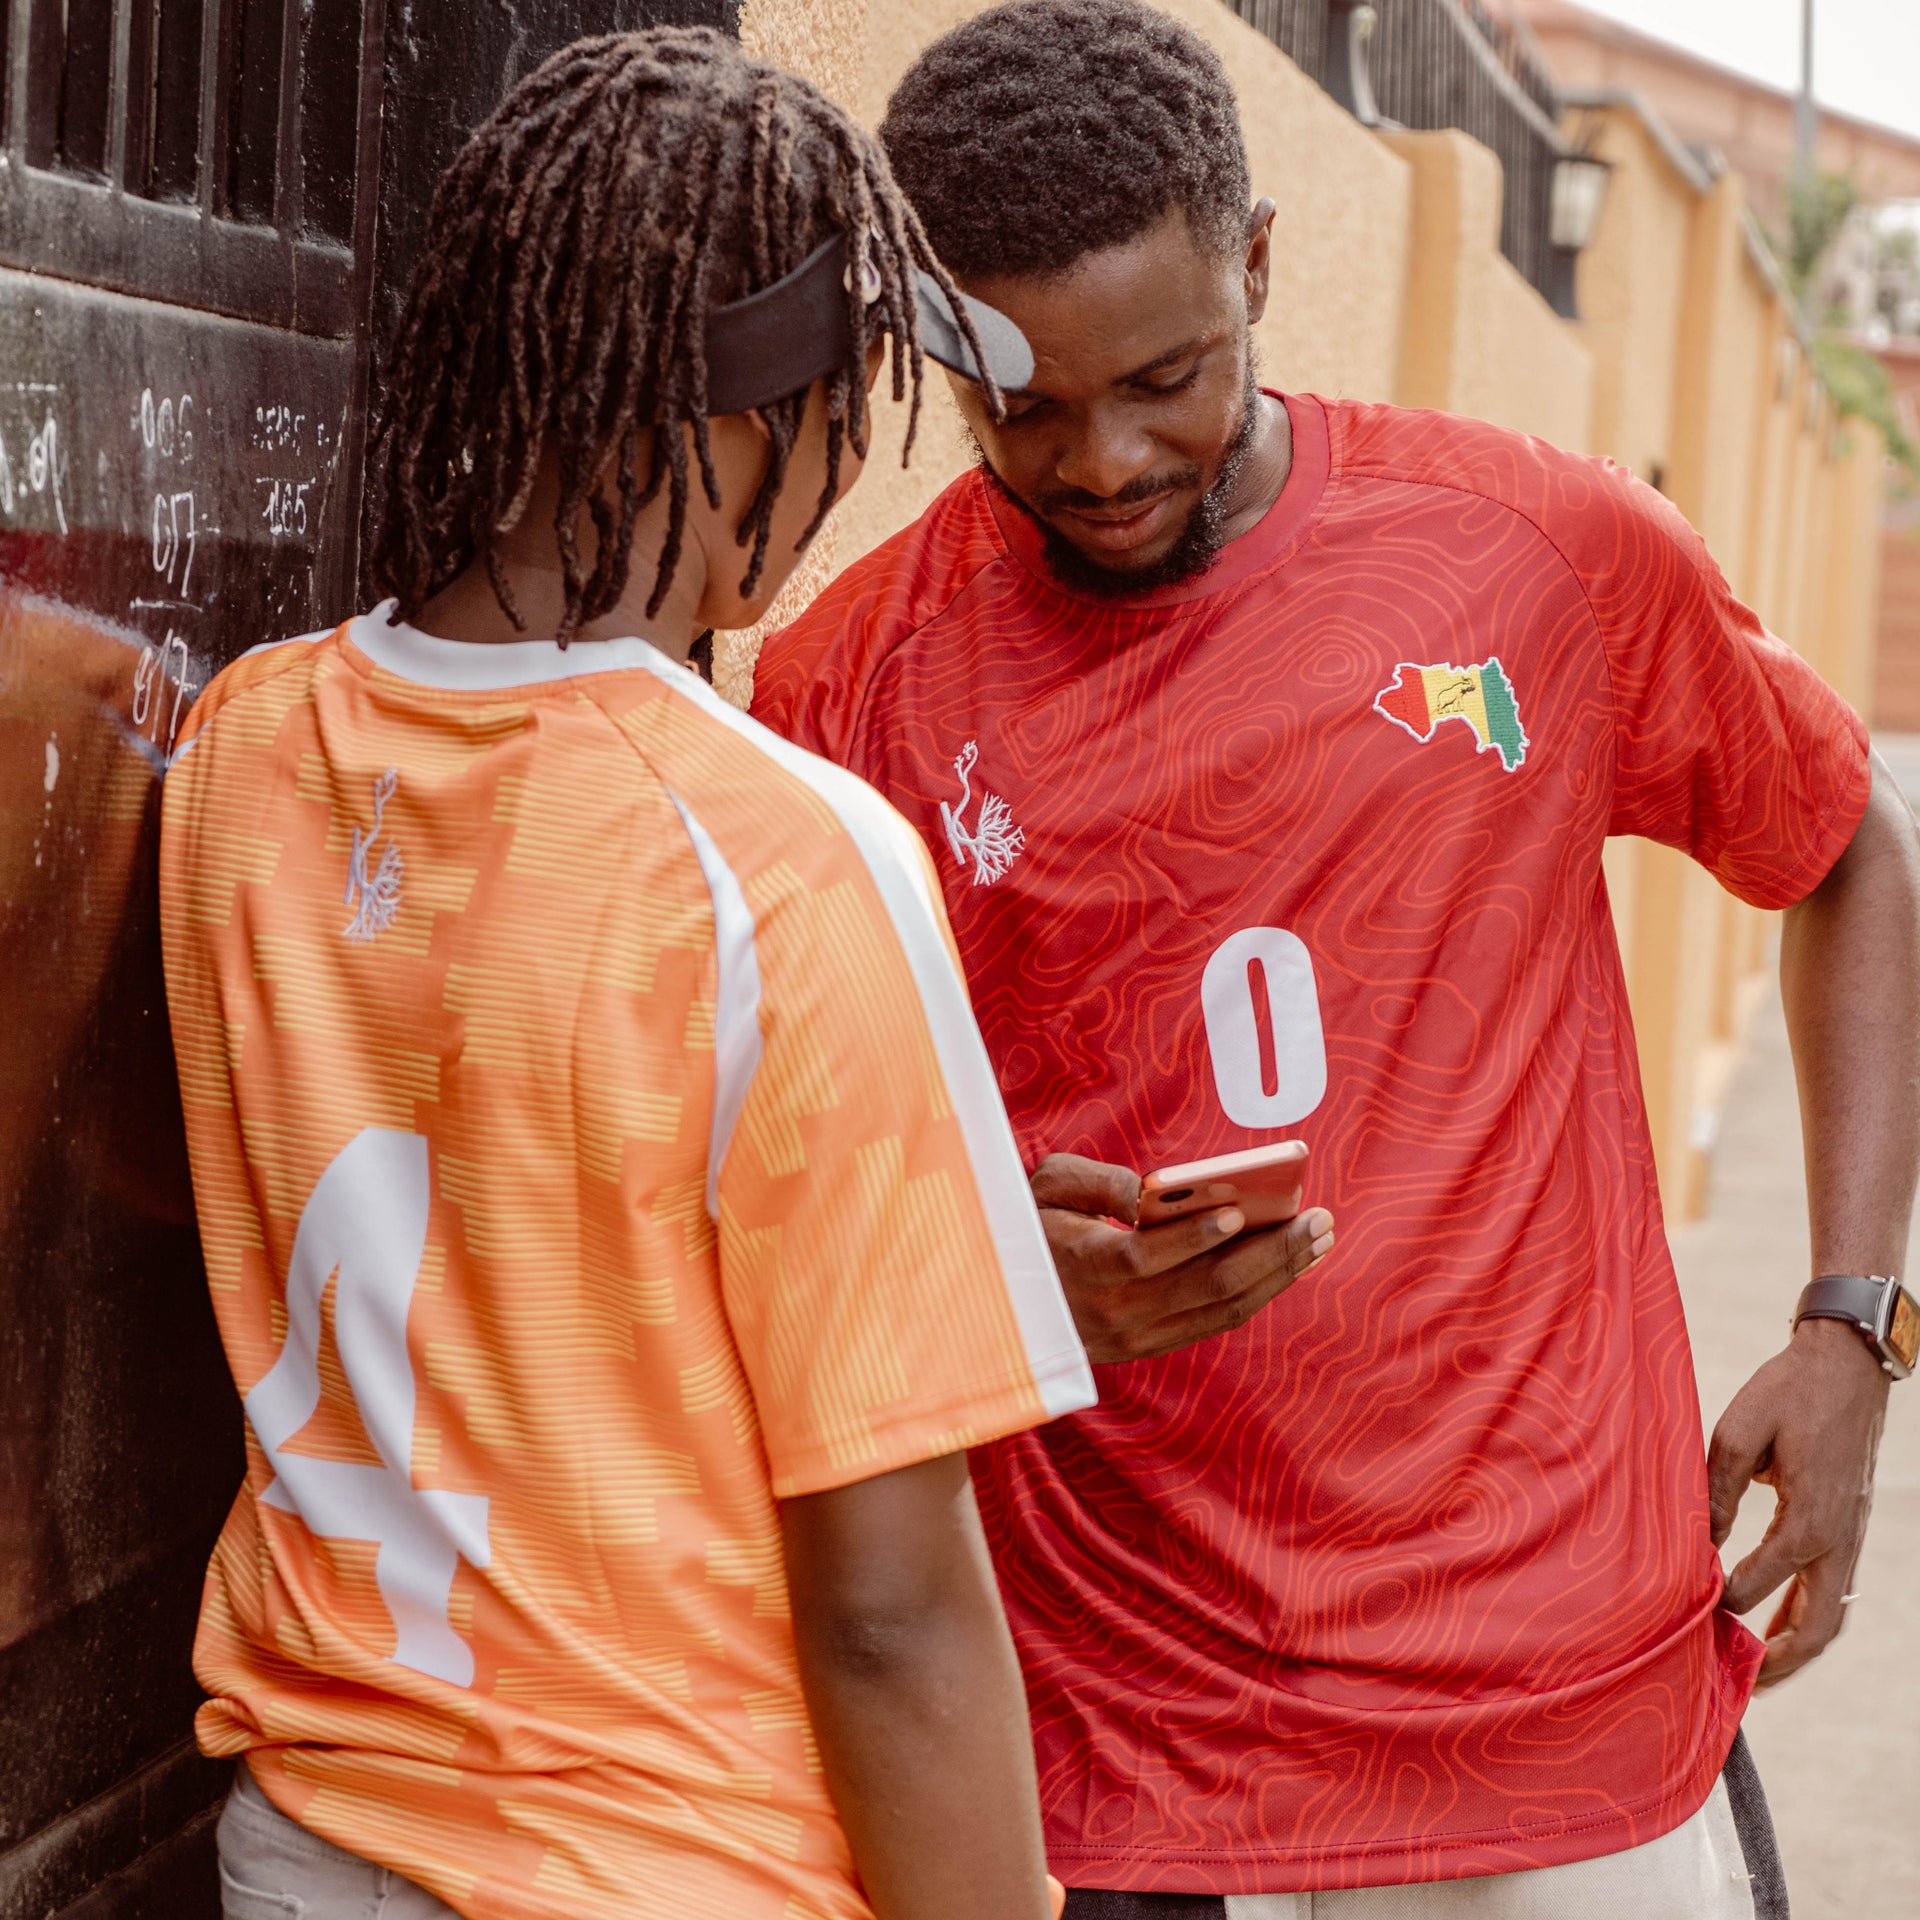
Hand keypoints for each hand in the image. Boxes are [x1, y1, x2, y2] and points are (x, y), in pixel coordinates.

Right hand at [1030, 1153, 1333, 1363]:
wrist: (1007, 1305)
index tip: (1237, 1210)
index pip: (1143, 1257)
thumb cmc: (1032, 1224)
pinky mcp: (1151, 1346)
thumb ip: (1099, 1182)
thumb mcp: (1047, 1188)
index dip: (1192, 1236)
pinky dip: (1259, 1291)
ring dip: (1279, 1273)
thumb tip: (1154, 1190)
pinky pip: (1216, 1320)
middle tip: (1318, 1218)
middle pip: (1205, 1286)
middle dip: (1271, 1250)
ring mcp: (1136, 1337)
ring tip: (1318, 1238)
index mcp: (1082, 1265)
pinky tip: (1287, 1263)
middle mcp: (1114, 1312)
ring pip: (1222, 1309)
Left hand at [1707, 1316, 1890, 1685]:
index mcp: (1809, 1518)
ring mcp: (1850, 1536)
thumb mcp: (1740, 1431)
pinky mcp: (1849, 1528)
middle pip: (1815, 1626)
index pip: (1759, 1582)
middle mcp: (1837, 1538)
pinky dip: (1808, 1618)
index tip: (1684, 1620)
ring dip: (1796, 1649)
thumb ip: (1718, 1490)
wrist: (1846, 1367)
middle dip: (1776, 1662)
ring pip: (1831, 1616)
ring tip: (1757, 1674)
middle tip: (1735, 1686)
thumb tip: (1698, 1543)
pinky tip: (1777, 1625)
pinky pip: (1833, 1591)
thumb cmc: (1788, 1391)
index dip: (1722, 1606)